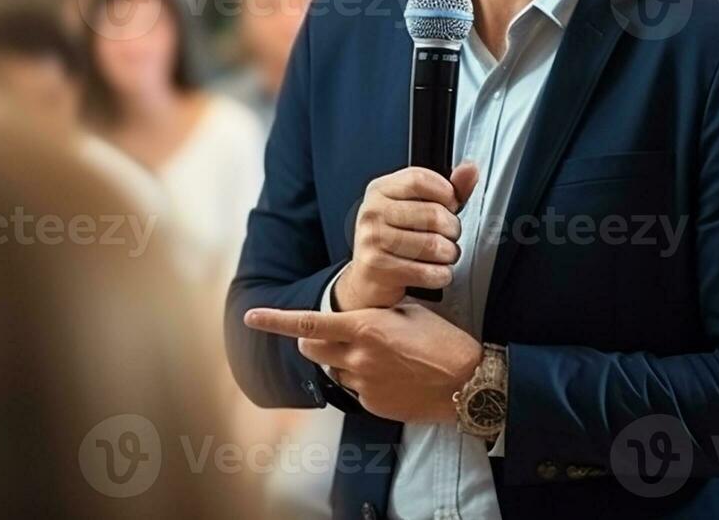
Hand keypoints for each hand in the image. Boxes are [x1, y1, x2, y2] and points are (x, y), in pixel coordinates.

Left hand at [245, 302, 482, 423]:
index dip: (275, 320)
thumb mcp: (408, 313)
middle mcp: (357, 357)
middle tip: (338, 332)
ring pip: (332, 368)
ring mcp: (363, 384)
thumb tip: (352, 315)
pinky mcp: (371, 404)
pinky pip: (353, 388)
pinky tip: (391, 374)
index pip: (308, 323)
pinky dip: (362, 378)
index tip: (251, 316)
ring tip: (380, 354)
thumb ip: (372, 314)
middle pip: (311, 347)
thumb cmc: (442, 341)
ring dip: (342, 358)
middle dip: (314, 338)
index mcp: (364, 328)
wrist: (466, 383)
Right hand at [334, 163, 478, 310]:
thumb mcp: (416, 208)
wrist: (368, 280)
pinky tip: (435, 272)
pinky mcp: (377, 268)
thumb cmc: (396, 241)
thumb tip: (470, 169)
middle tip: (449, 236)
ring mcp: (372, 240)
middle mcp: (372, 212)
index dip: (445, 193)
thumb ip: (447, 190)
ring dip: (449, 255)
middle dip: (452, 229)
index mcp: (380, 190)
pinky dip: (440, 275)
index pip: (419, 179)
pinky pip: (427, 272)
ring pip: (433, 245)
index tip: (450, 205)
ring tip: (444, 255)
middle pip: (433, 214)